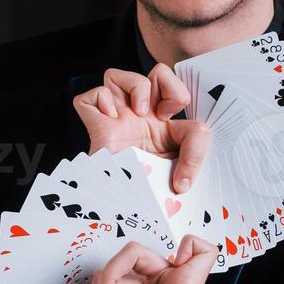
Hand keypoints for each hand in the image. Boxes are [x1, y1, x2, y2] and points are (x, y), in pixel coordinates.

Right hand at [72, 64, 211, 193]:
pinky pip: (90, 95)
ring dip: (135, 86)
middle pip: (157, 72)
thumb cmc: (145, 195)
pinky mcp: (93, 124)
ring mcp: (115, 119)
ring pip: (117, 74)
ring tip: (137, 113)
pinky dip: (100, 99)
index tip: (172, 120)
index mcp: (161, 126)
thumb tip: (185, 176)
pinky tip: (110, 119)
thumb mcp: (179, 173)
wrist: (119, 211)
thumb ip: (193, 158)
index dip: (181, 96)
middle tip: (162, 112)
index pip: (180, 95)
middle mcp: (139, 118)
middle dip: (168, 84)